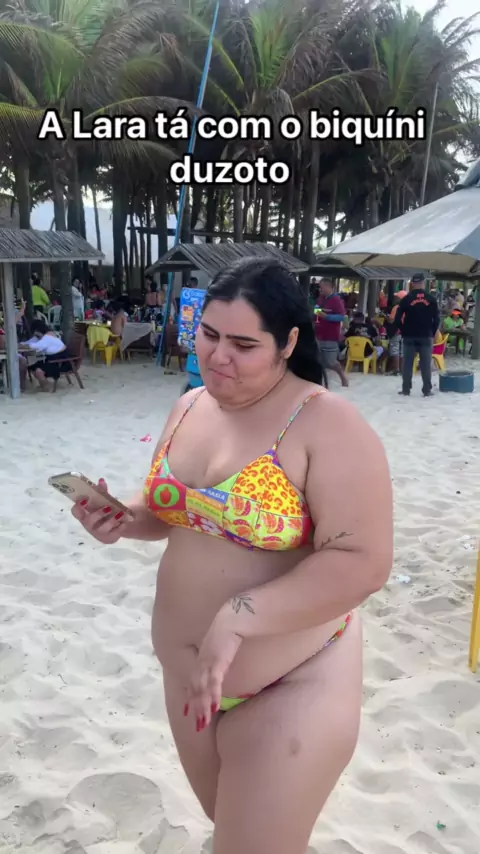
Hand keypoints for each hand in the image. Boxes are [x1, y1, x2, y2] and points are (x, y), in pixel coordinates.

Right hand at [71, 478, 127, 543]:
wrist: (117, 523)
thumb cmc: (105, 509)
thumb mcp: (103, 500)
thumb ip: (102, 491)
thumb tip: (101, 480)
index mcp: (84, 514)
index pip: (75, 512)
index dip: (78, 506)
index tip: (85, 498)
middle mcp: (88, 525)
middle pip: (88, 521)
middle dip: (98, 514)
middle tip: (108, 507)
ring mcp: (98, 533)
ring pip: (102, 529)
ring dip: (112, 521)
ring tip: (121, 514)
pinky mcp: (108, 539)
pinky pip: (114, 534)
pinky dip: (120, 527)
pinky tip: (125, 521)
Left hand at [185, 615, 242, 730]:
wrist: (235, 617)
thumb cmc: (232, 629)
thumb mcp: (222, 645)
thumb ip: (220, 656)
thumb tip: (222, 663)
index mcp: (203, 658)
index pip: (194, 681)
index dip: (190, 696)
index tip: (187, 710)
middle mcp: (202, 661)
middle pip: (196, 688)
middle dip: (196, 708)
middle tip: (197, 725)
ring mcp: (208, 661)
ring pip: (202, 688)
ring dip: (202, 706)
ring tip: (203, 722)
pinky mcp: (217, 660)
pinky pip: (214, 681)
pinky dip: (213, 694)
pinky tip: (215, 707)